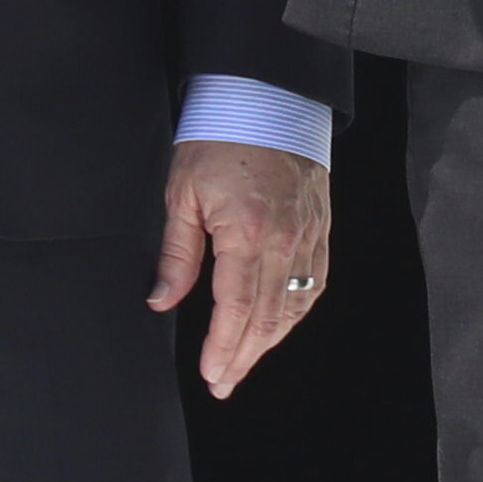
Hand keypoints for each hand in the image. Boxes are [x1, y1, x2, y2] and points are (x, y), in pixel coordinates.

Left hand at [148, 137, 329, 397]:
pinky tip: (279, 326)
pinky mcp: (320, 230)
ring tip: (245, 362)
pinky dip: (296, 313)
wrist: (266, 99)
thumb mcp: (182, 193)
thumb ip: (177, 254)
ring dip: (270, 341)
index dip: (224, 347)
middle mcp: (285, 241)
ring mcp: (308, 236)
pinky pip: (314, 285)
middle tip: (225, 383)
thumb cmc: (219, 138)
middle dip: (244, 356)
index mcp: (247, 232)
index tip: (212, 374)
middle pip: (267, 317)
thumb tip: (162, 300)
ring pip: (294, 306)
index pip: (236, 308)